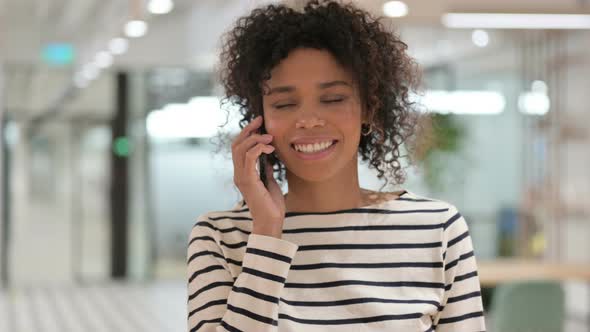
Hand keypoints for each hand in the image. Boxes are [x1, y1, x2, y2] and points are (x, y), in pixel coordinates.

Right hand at [231, 115, 285, 237]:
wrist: (271, 222)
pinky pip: (249, 158)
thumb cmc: (272, 206)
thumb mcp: (270, 183)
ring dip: (255, 138)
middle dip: (248, 129)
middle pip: (236, 144)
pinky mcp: (248, 181)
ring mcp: (241, 177)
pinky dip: (259, 148)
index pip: (239, 147)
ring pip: (240, 148)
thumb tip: (268, 159)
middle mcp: (238, 174)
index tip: (260, 123)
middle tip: (261, 121)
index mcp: (243, 173)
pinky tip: (270, 149)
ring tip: (270, 138)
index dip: (247, 133)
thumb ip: (266, 171)